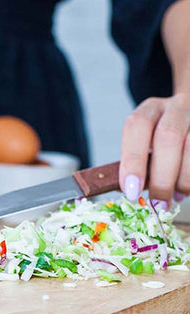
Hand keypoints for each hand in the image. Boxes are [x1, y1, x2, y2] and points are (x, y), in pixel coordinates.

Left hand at [119, 93, 189, 208]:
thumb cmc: (160, 140)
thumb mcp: (145, 144)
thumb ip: (138, 163)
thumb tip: (131, 192)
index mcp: (150, 110)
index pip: (138, 126)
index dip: (133, 160)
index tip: (132, 191)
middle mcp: (176, 108)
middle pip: (168, 136)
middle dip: (161, 176)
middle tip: (157, 203)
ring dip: (183, 180)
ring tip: (176, 197)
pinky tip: (188, 190)